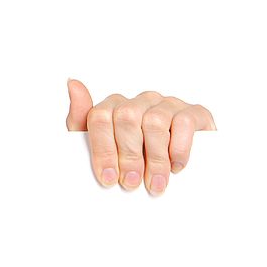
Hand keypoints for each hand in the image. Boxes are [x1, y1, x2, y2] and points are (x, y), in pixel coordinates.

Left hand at [65, 79, 216, 194]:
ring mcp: (167, 104)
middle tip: (131, 183)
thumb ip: (81, 119)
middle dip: (127, 156)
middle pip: (126, 118)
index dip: (102, 150)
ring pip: (155, 122)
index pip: (100, 117)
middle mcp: (141, 101)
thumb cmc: (136, 157)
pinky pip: (183, 123)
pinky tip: (176, 167)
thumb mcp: (101, 145)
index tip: (108, 178)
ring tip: (155, 183)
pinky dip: (178, 149)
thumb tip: (72, 83)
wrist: (188, 172)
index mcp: (115, 106)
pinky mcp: (194, 113)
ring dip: (154, 158)